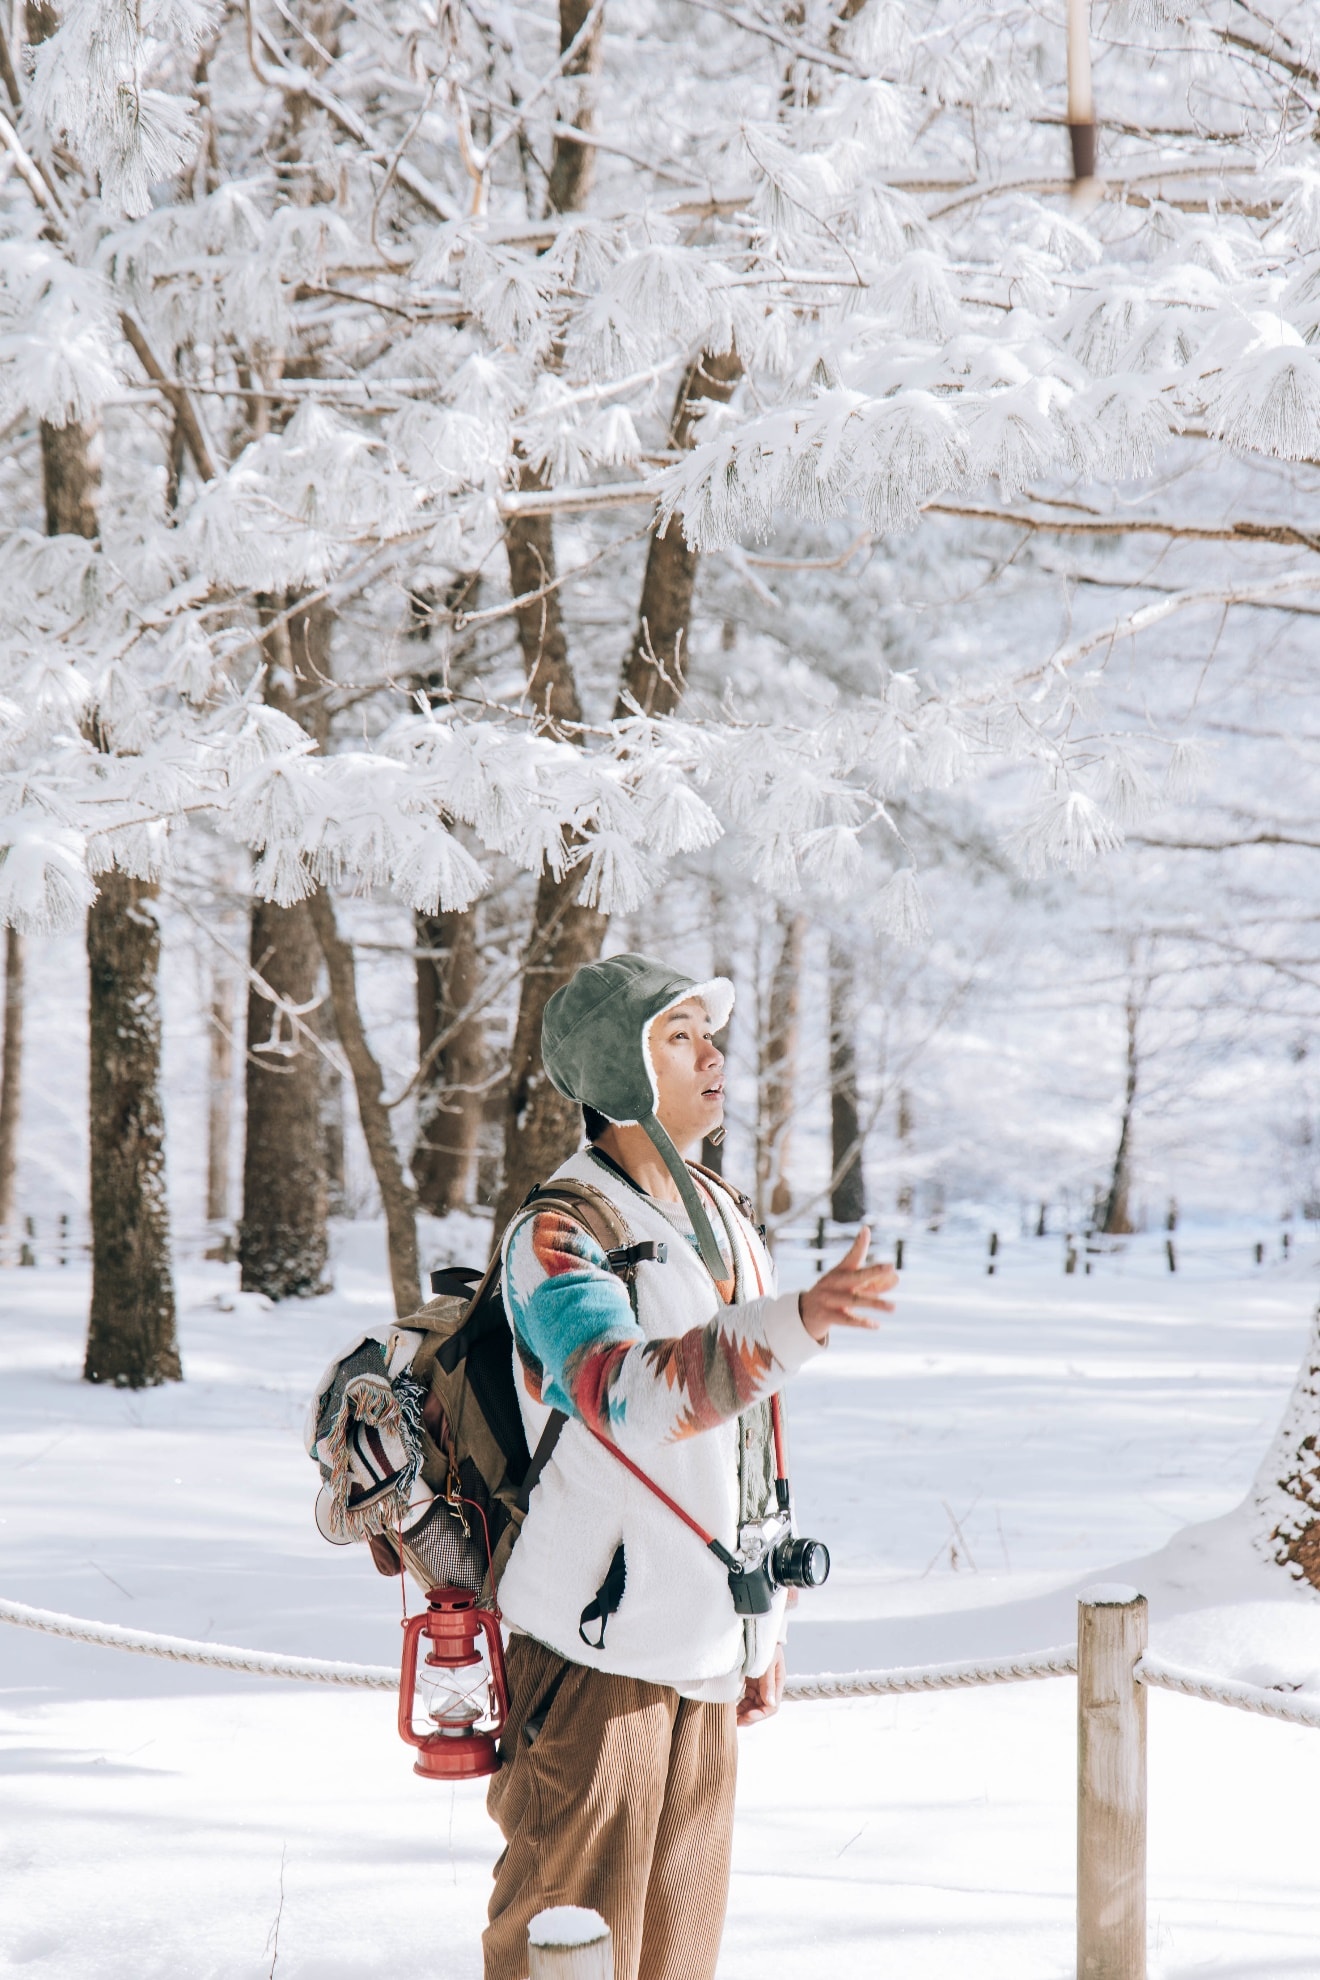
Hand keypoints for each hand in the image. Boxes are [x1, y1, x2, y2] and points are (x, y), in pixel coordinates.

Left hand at [737, 1645, 784, 1727]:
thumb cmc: (764, 1643)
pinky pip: (746, 1697)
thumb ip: (768, 1682)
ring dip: (743, 1712)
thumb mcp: (767, 1662)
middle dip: (749, 1716)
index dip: (759, 1714)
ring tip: (730, 1718)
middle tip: (734, 1722)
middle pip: (761, 1708)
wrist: (757, 1628)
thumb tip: (771, 1704)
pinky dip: (740, 1704)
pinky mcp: (751, 1681)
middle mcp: (769, 1686)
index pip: (772, 1707)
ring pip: (753, 1704)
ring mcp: (760, 1684)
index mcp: (777, 1682)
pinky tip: (731, 1707)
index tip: (746, 1716)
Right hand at [798, 1226, 896, 1344]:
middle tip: (890, 1267)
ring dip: (875, 1304)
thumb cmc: (834, 1294)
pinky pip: (847, 1320)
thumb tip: (897, 1279)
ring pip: (855, 1300)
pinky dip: (862, 1322)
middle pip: (856, 1276)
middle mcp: (835, 1282)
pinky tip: (876, 1325)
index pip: (852, 1256)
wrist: (805, 1312)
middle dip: (873, 1272)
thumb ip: (874, 1283)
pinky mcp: (827, 1315)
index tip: (865, 1230)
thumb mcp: (851, 1287)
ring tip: (893, 1307)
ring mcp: (829, 1298)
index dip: (859, 1243)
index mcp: (840, 1271)